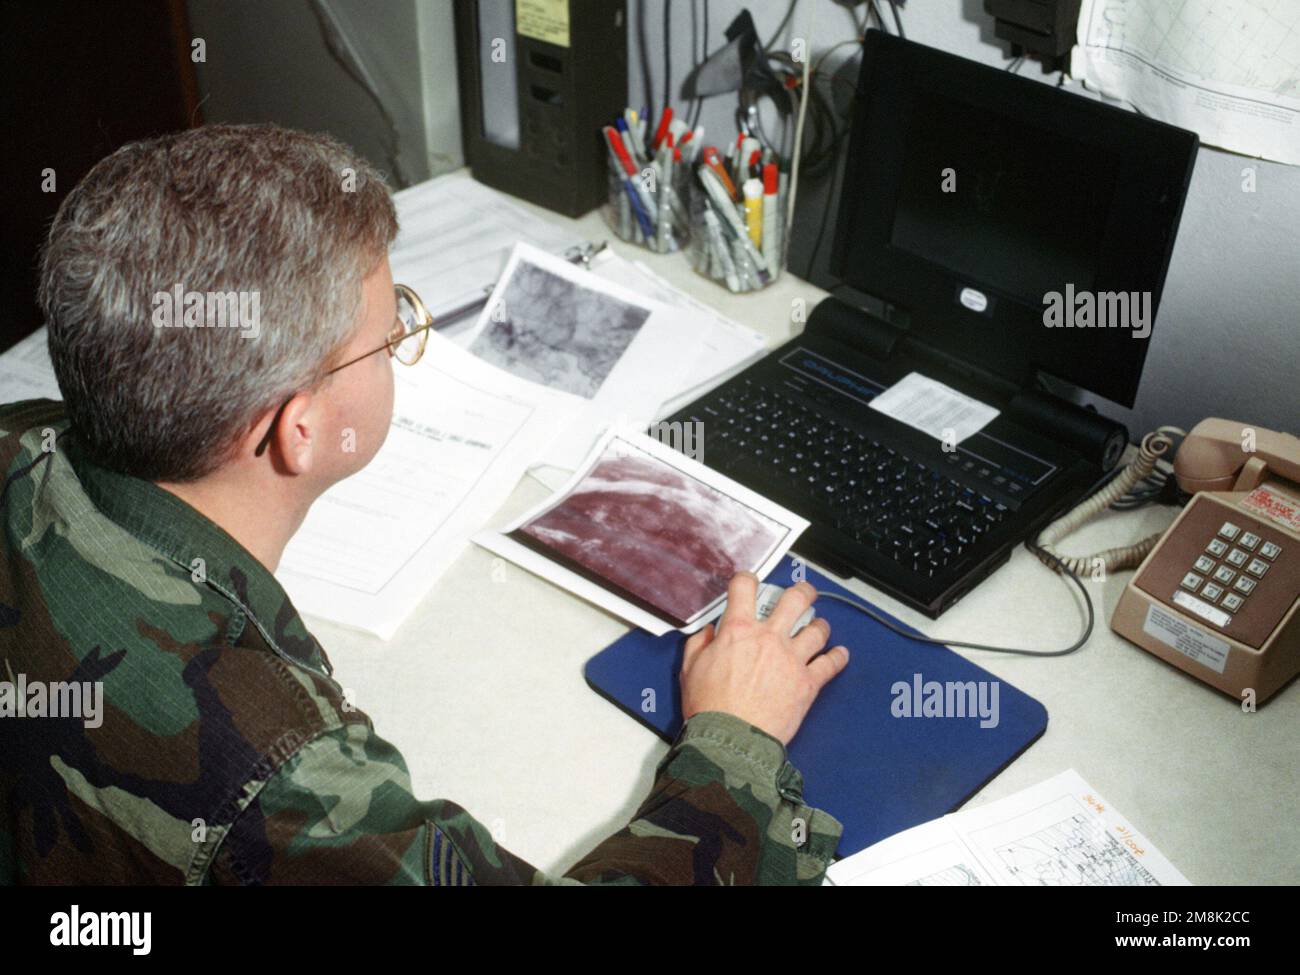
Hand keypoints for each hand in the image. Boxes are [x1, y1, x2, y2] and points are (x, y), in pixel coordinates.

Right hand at [679, 571, 849, 745]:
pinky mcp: (807, 683)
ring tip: (820, 625)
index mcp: (738, 631)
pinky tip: (840, 654)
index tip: (749, 582)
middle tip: (804, 593)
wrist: (731, 739)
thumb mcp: (690, 670)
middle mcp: (769, 639)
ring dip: (820, 625)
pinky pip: (830, 664)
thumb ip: (698, 645)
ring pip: (817, 630)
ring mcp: (792, 659)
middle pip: (795, 600)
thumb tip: (707, 633)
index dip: (746, 580)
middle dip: (803, 592)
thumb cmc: (711, 709)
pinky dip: (838, 657)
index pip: (745, 588)